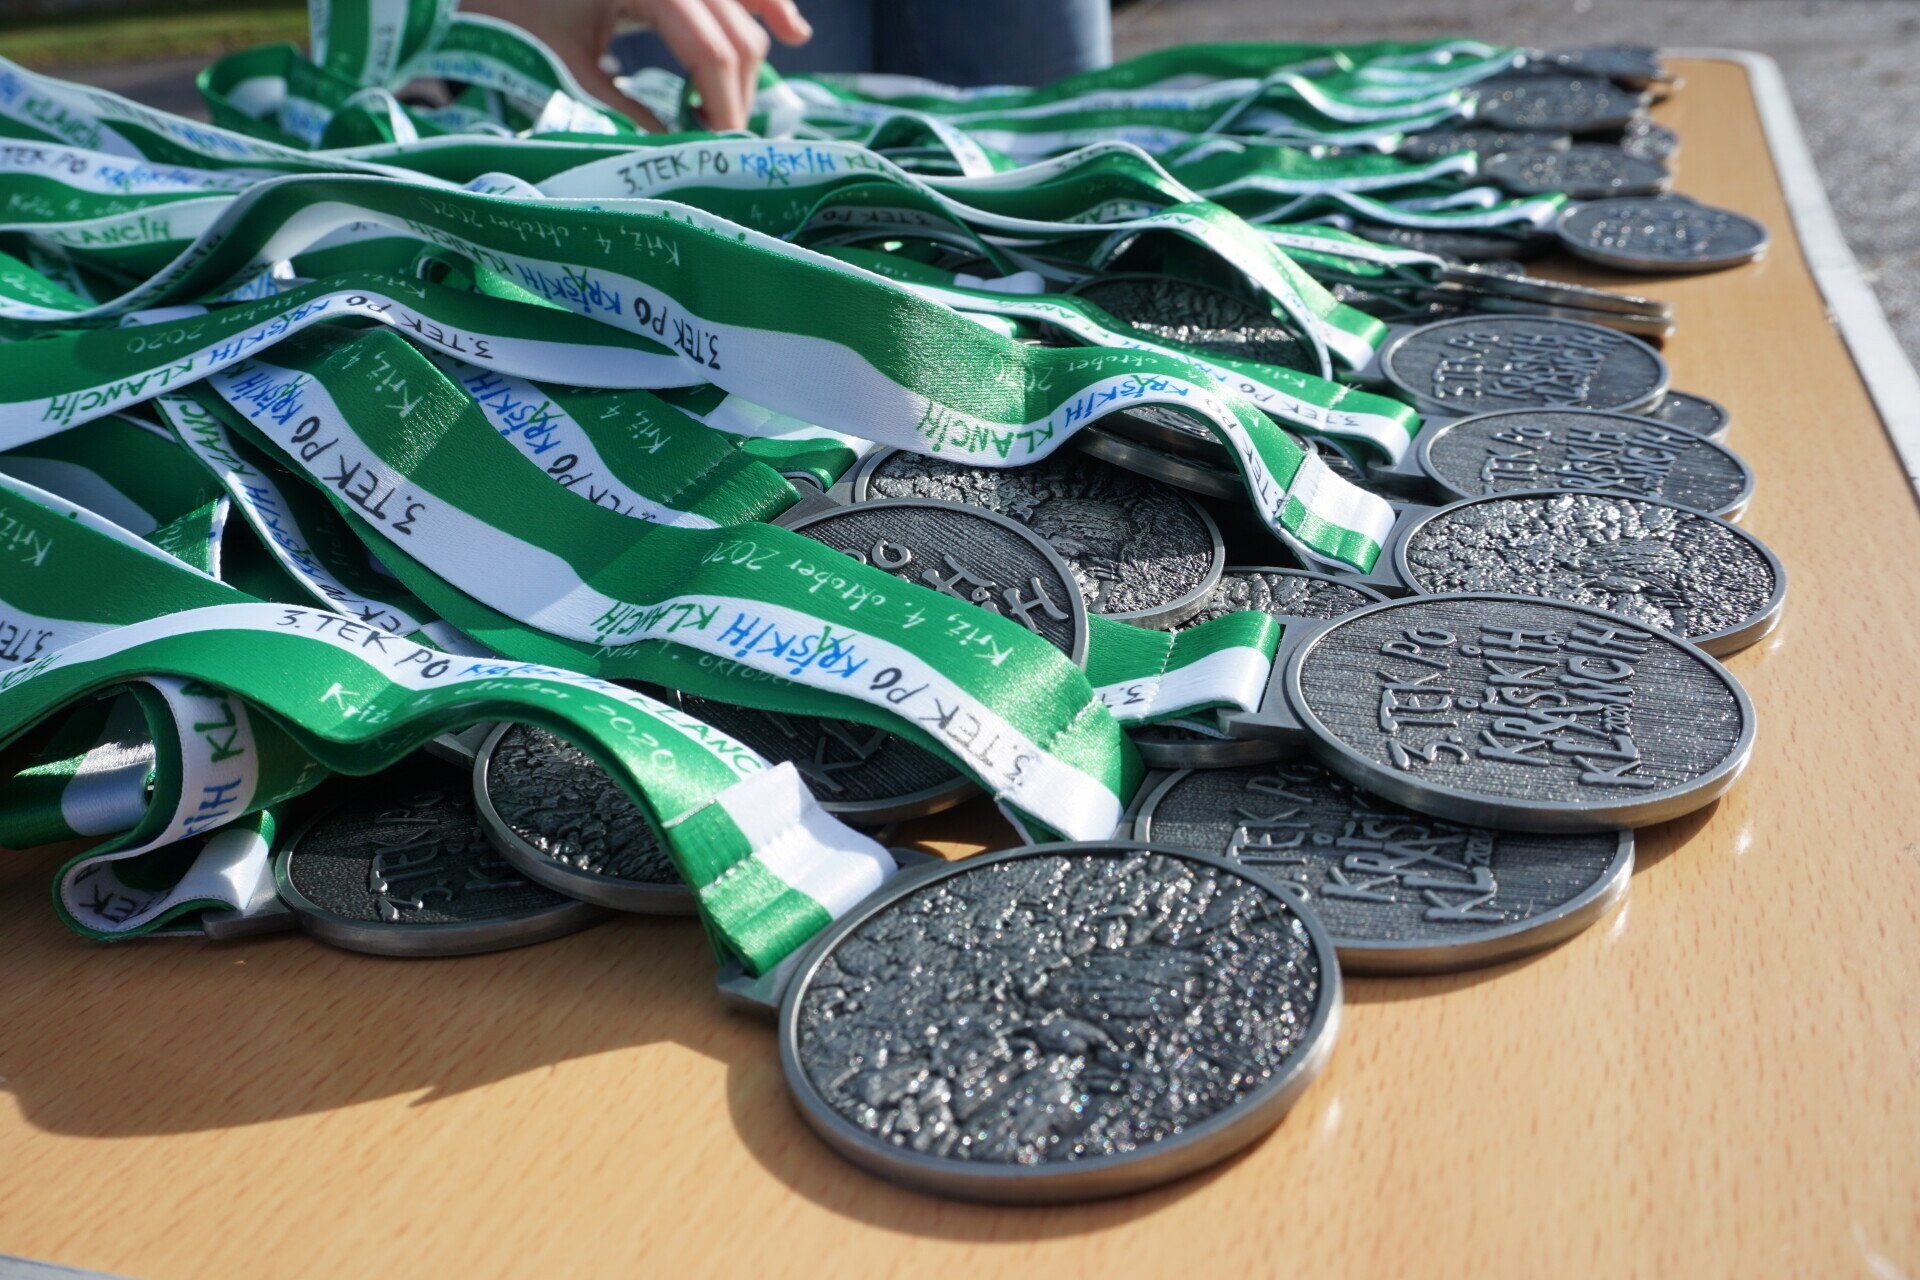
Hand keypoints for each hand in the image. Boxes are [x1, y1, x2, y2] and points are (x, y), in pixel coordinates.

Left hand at [463, 0, 810, 130]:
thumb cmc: (512, 17)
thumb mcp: (564, 70)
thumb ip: (622, 112)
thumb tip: (673, 157)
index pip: (711, 49)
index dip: (724, 106)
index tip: (720, 153)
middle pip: (735, 32)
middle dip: (734, 94)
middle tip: (711, 143)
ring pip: (746, 8)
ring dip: (747, 60)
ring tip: (720, 111)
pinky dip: (767, 7)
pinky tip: (794, 35)